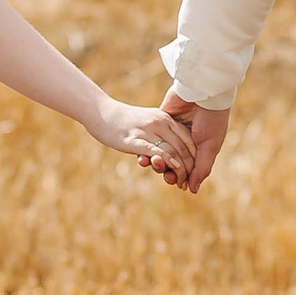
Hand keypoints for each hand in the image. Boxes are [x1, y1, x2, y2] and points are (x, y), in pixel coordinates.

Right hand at [85, 98, 199, 182]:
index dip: (194, 156)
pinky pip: (158, 151)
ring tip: (182, 182)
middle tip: (190, 182)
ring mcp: (148, 131)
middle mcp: (160, 123)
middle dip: (189, 167)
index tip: (195, 170)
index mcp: (164, 118)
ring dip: (180, 170)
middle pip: (183, 147)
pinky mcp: (135, 140)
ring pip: (173, 151)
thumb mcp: (146, 122)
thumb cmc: (122, 121)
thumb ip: (158, 133)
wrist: (100, 112)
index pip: (187, 138)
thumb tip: (167, 150)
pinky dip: (169, 162)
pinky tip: (173, 170)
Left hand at [138, 93, 230, 195]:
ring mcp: (172, 132)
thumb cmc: (212, 119)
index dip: (181, 177)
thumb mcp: (209, 146)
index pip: (187, 169)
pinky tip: (143, 156)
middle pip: (172, 163)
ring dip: (156, 161)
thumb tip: (191, 190)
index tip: (178, 183)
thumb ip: (201, 168)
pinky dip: (146, 148)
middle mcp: (185, 142)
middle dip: (167, 171)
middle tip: (166, 175)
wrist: (202, 92)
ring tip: (154, 163)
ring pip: (160, 153)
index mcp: (200, 148)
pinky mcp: (160, 122)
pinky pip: (151, 140)